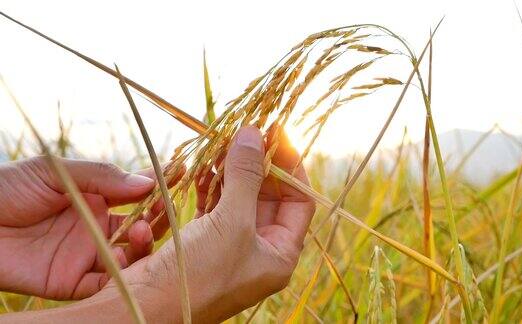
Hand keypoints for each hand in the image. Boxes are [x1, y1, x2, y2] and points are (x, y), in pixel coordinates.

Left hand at [0, 157, 173, 299]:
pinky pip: (107, 284)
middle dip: (159, 218)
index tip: (181, 175)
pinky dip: (123, 276)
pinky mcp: (74, 282)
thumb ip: (102, 176)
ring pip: (131, 256)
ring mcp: (88, 255)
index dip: (159, 185)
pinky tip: (126, 260)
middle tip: (165, 209)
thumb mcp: (56, 171)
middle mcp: (98, 227)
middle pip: (142, 226)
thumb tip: (149, 181)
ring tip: (142, 231)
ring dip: (145, 246)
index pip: (137, 192)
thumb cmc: (7, 189)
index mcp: (97, 198)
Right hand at [121, 126, 315, 322]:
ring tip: (220, 145)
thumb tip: (253, 134)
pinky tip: (201, 170)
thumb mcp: (231, 223)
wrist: (143, 309)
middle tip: (243, 133)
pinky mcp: (202, 243)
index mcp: (279, 254)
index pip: (298, 200)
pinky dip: (209, 187)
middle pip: (268, 196)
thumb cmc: (198, 274)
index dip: (290, 166)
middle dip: (256, 164)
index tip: (275, 134)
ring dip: (230, 172)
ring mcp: (230, 247)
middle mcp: (259, 251)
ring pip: (238, 199)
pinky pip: (214, 208)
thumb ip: (246, 177)